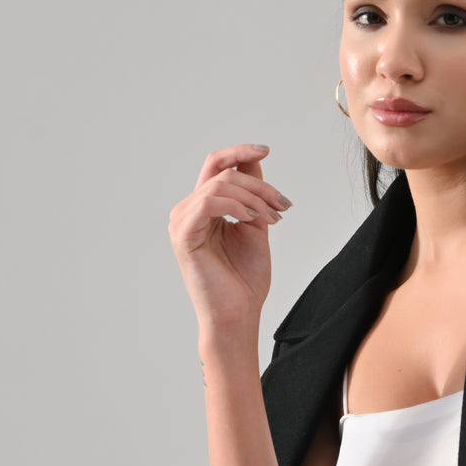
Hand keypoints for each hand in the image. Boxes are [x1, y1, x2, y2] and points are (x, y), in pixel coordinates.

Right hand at [167, 142, 292, 336]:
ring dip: (254, 197)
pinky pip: (210, 202)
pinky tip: (254, 220)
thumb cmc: (245, 280)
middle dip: (259, 184)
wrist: (239, 315)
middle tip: (283, 205)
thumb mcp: (255, 227)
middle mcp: (188, 211)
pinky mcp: (183, 234)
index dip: (239, 152)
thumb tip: (255, 161)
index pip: (216, 166)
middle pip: (222, 172)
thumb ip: (253, 196)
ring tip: (273, 219)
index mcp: (203, 208)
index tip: (266, 150)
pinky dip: (237, 206)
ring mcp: (182, 221)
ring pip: (219, 185)